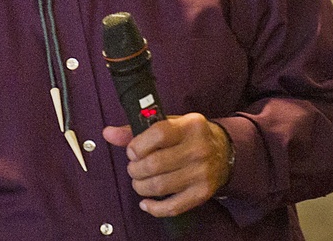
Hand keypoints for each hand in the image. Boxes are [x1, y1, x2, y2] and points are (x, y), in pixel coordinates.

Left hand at [102, 113, 231, 216]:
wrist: (224, 151)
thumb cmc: (188, 136)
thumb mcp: (167, 124)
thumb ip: (136, 130)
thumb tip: (108, 133)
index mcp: (190, 126)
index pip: (158, 134)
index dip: (137, 145)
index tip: (132, 151)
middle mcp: (199, 148)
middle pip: (155, 163)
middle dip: (135, 169)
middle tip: (134, 168)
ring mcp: (202, 172)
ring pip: (160, 186)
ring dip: (141, 186)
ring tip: (139, 181)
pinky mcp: (203, 193)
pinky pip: (174, 206)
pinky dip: (154, 208)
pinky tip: (146, 202)